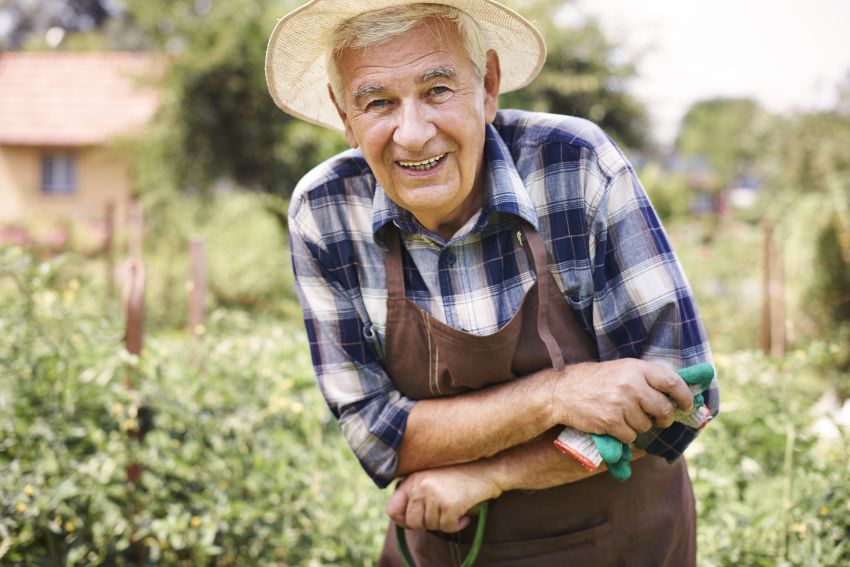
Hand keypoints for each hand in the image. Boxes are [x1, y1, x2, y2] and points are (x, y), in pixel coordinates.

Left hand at [386, 463, 501, 532]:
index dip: (403, 520)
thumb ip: (416, 492)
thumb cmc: (461, 474)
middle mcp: (419, 486)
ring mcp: (433, 495)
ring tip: (455, 509)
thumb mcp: (432, 476)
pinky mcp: (449, 505)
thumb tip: (402, 519)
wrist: (487, 468)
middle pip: (412, 522)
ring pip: (430, 526)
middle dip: (427, 523)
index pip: (392, 509)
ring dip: (444, 523)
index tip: (416, 521)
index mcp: (412, 479)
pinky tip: (464, 514)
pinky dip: (456, 525)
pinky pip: (447, 527)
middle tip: (442, 515)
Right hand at [554, 363, 714, 480]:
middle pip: (663, 409)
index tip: (687, 405)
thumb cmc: (596, 380)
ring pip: (647, 425)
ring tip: (625, 416)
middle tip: (659, 420)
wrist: (563, 391)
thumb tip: (676, 395)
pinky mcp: (611, 421)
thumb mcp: (622, 369)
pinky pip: (631, 436)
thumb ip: (646, 378)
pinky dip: (626, 434)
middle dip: (664, 419)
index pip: (673, 382)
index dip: (685, 396)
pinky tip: (615, 424)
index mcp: (636, 368)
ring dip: (640, 426)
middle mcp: (631, 385)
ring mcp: (621, 404)